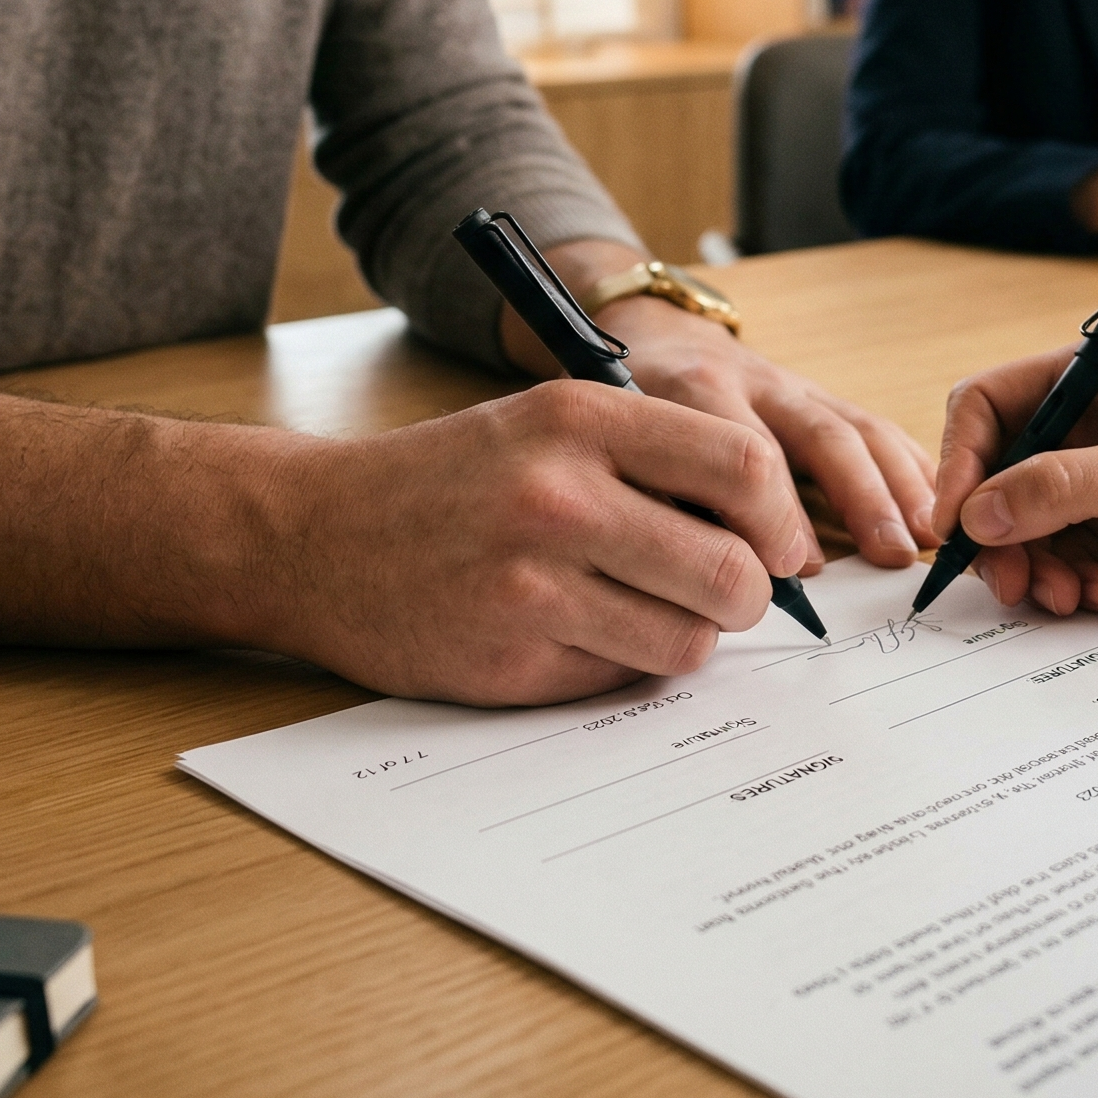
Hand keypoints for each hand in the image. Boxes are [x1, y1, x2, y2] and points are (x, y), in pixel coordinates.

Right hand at [0, 379, 815, 708]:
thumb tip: (777, 528)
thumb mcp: (547, 424)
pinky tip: (575, 633)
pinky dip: (621, 665)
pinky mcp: (511, 658)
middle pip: (732, 571)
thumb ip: (655, 457)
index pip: (742, 465)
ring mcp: (532, 583)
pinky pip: (623, 678)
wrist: (311, 534)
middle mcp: (558, 495)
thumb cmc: (450, 479)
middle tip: (728, 594)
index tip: (785, 543)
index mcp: (579, 419)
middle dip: (748, 595)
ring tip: (641, 610)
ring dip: (687, 637)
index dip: (784, 515)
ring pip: (689, 640)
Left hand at [601, 296, 937, 568]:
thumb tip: (702, 579)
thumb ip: (658, 499)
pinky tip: (936, 506)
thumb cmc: (627, 410)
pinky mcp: (821, 395)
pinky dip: (909, 468)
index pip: (746, 449)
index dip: (776, 510)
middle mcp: (753, 382)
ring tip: (925, 538)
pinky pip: (873, 426)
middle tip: (887, 553)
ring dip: (897, 486)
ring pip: (855, 428)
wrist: (651, 334)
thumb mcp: (620, 445)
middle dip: (859, 495)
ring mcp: (794, 386)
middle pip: (817, 432)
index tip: (796, 569)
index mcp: (693, 392)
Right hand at [929, 345, 1097, 614]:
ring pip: (1022, 529)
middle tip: (1009, 581)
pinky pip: (1060, 560)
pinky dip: (1066, 583)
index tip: (954, 524)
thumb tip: (977, 514)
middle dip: (996, 533)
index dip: (959, 462)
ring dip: (1034, 567)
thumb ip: (1062, 487)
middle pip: (995, 476)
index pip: (989, 406)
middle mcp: (1085, 428)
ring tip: (1067, 594)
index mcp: (1091, 378)